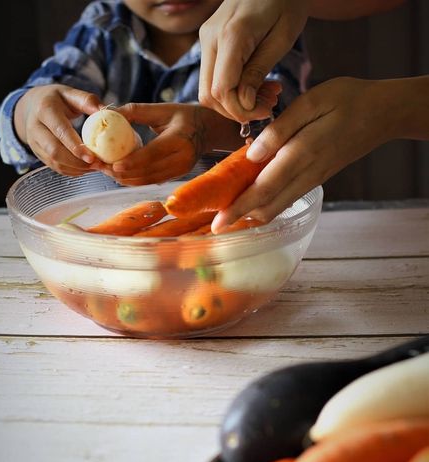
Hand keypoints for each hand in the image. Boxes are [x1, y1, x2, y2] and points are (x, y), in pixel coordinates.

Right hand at [14, 84, 109, 175]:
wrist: (32, 106)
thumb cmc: (57, 99)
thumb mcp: (70, 93)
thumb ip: (88, 101)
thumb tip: (108, 111)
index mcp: (45, 109)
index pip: (60, 131)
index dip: (75, 146)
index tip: (92, 157)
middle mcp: (35, 127)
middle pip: (55, 151)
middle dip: (77, 162)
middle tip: (98, 165)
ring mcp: (34, 142)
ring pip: (55, 162)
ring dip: (77, 168)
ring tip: (95, 166)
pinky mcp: (38, 153)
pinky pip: (55, 167)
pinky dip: (72, 170)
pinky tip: (86, 167)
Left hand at [111, 102, 245, 185]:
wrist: (208, 130)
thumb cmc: (183, 115)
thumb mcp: (162, 109)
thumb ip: (135, 111)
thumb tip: (108, 111)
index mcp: (180, 139)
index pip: (153, 154)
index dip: (133, 161)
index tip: (113, 165)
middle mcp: (182, 159)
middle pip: (148, 171)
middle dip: (123, 173)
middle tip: (101, 167)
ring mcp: (181, 170)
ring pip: (149, 180)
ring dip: (126, 179)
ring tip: (106, 172)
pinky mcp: (177, 176)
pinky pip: (152, 181)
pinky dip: (135, 180)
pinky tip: (120, 175)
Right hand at [199, 0, 308, 121]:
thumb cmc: (285, 2)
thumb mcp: (282, 38)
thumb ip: (259, 71)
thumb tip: (244, 104)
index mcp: (231, 36)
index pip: (221, 90)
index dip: (241, 110)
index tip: (265, 111)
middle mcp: (210, 38)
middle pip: (209, 95)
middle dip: (237, 110)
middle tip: (266, 106)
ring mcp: (206, 40)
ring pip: (208, 90)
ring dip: (235, 102)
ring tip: (265, 96)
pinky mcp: (209, 42)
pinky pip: (214, 78)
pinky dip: (232, 90)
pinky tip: (255, 85)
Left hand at [211, 77, 400, 231]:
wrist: (383, 114)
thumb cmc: (348, 100)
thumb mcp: (312, 102)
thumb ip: (280, 129)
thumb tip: (252, 154)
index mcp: (303, 152)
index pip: (263, 188)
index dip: (238, 207)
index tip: (217, 222)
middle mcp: (307, 174)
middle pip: (268, 206)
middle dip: (239, 217)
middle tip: (214, 225)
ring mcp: (312, 180)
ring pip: (278, 207)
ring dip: (251, 214)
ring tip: (227, 214)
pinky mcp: (315, 180)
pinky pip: (286, 199)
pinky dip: (266, 205)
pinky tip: (251, 200)